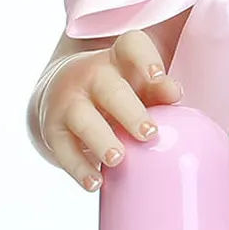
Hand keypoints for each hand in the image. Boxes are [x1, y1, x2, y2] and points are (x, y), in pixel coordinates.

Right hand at [37, 33, 183, 189]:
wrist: (60, 95)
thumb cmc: (115, 92)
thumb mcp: (136, 84)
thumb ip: (158, 88)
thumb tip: (176, 93)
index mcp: (117, 59)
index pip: (131, 46)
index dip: (144, 58)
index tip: (157, 76)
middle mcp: (90, 75)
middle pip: (109, 88)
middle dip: (129, 111)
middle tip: (149, 134)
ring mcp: (68, 100)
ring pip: (83, 119)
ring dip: (101, 139)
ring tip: (118, 158)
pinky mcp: (52, 129)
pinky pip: (64, 149)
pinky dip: (79, 168)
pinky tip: (95, 183)